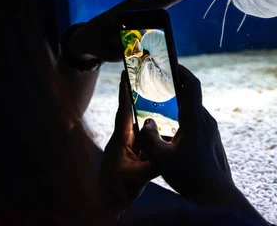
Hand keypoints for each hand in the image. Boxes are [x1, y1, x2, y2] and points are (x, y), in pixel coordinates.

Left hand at [65, 0, 199, 61]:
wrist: (85, 39)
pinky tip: (120, 40)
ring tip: (117, 42)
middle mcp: (137, 3)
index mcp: (134, 9)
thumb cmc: (98, 45)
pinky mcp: (133, 11)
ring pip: (151, 22)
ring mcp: (135, 6)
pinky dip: (140, 33)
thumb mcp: (114, 52)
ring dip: (143, 35)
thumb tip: (147, 48)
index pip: (163, 0)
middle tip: (124, 44)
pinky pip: (146, 21)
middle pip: (158, 16)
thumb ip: (133, 50)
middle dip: (152, 32)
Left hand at [98, 71, 158, 214]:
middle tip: (152, 80)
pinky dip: (156, 136)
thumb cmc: (117, 190)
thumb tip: (169, 153)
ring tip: (167, 104)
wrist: (107, 204)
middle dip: (141, 98)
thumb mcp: (137, 178)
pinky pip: (146, 141)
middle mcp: (124, 139)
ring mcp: (128, 147)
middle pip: (135, 114)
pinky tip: (169, 132)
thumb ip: (153, 165)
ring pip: (143, 128)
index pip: (123, 110)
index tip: (125, 72)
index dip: (124, 91)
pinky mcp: (134, 155)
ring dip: (152, 118)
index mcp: (120, 140)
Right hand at [138, 65, 262, 220]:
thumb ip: (148, 138)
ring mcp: (211, 131)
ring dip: (179, 107)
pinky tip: (172, 135)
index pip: (192, 84)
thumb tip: (147, 123)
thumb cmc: (189, 177)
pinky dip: (184, 121)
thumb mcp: (160, 158)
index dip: (182, 70)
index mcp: (195, 120)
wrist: (215, 196)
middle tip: (160, 85)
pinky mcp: (212, 140)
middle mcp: (206, 121)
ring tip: (162, 111)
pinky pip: (197, 124)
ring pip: (193, 112)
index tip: (170, 64)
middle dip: (176, 88)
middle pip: (191, 96)